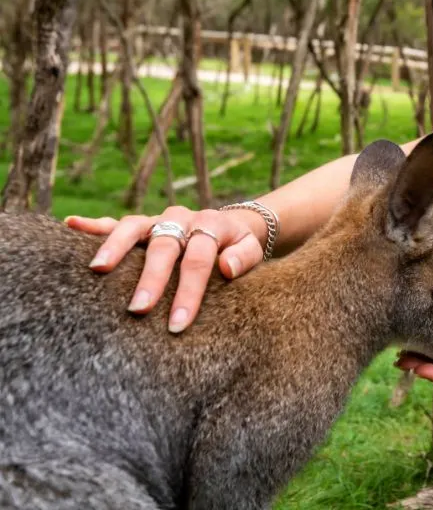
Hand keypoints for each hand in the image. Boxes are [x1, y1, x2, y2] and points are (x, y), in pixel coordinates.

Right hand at [65, 206, 266, 331]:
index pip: (198, 260)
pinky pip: (115, 222)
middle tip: (138, 309)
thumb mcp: (252, 250)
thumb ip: (244, 257)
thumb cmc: (239, 247)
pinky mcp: (143, 224)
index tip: (178, 323)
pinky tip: (70, 225)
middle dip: (151, 278)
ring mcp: (159, 220)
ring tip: (97, 269)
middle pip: (164, 246)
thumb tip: (226, 268)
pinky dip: (93, 224)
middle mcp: (181, 218)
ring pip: (134, 228)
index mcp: (211, 225)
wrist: (231, 224)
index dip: (189, 292)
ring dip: (115, 247)